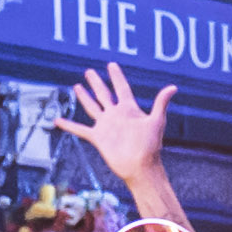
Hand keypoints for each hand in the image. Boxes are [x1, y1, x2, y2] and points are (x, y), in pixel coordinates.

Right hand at [64, 61, 180, 190]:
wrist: (140, 166)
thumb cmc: (151, 146)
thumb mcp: (156, 121)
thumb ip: (161, 103)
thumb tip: (173, 87)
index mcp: (129, 109)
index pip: (121, 88)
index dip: (116, 76)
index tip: (111, 65)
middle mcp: (116, 115)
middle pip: (104, 94)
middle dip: (97, 82)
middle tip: (89, 72)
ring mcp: (106, 126)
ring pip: (92, 107)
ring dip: (84, 97)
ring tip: (77, 86)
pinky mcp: (98, 138)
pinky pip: (80, 129)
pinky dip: (69, 125)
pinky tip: (58, 120)